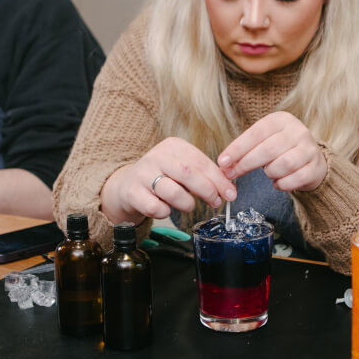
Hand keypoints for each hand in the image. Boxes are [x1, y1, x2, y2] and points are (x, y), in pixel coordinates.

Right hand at [101, 137, 236, 223]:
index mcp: (173, 146)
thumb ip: (203, 175)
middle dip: (207, 190)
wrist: (127, 186)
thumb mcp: (182, 169)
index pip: (201, 161)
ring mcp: (142, 174)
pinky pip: (156, 207)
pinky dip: (165, 212)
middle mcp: (156, 156)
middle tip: (215, 202)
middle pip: (188, 173)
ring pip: (172, 191)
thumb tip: (228, 188)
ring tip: (188, 205)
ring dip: (187, 203)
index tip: (230, 193)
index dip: (218, 179)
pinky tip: (165, 209)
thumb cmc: (162, 177)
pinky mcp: (132, 192)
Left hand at [217, 111, 326, 191]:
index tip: (223, 162)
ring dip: (269, 173)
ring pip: (283, 165)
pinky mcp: (316, 167)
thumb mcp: (264, 141)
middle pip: (268, 150)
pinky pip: (295, 179)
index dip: (237, 148)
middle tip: (232, 174)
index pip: (256, 133)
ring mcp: (309, 149)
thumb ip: (246, 149)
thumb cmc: (281, 149)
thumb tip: (225, 164)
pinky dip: (282, 184)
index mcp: (281, 120)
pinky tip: (278, 182)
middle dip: (246, 164)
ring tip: (268, 172)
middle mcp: (297, 131)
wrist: (311, 159)